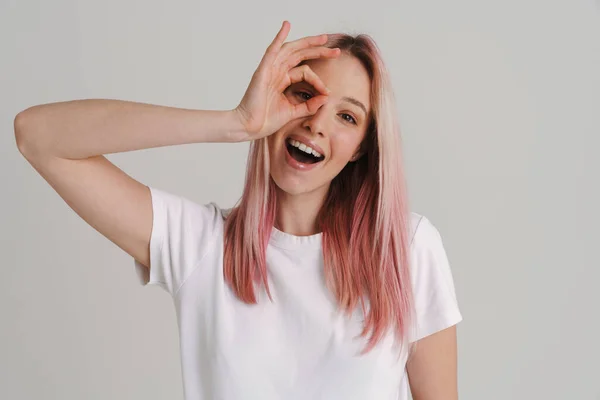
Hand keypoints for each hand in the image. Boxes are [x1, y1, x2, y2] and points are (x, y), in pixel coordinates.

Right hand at [234, 20, 339, 140]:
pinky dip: (279, 37)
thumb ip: (309, 105)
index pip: (305, 72)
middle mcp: (277, 72)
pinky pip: (272, 50)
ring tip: (323, 38)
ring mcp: (270, 70)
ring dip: (307, 42)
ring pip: (291, 50)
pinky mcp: (263, 71)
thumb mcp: (293, 112)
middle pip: (300, 55)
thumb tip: (326, 97)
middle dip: (318, 51)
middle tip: (336, 51)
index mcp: (282, 80)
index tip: (327, 92)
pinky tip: (287, 26)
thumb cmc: (266, 121)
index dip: (318, 80)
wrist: (249, 127)